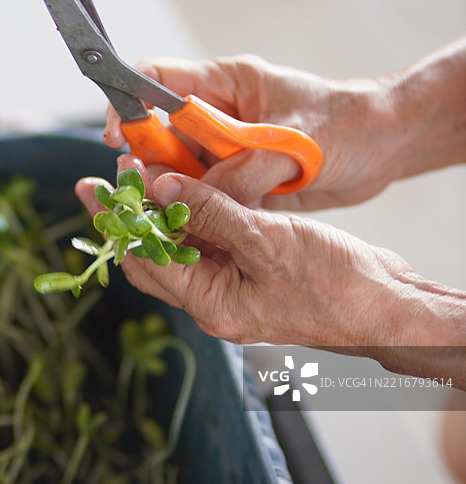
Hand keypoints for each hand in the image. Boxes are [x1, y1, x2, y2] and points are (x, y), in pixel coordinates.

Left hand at [76, 157, 465, 385]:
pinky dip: (193, 216)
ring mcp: (233, 288)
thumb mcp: (267, 242)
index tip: (94, 188)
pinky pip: (209, 244)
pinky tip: (183, 189)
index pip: (145, 261)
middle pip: (154, 257)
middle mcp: (214, 300)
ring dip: (159, 214)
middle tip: (103, 181)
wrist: (389, 307)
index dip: (118, 223)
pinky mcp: (251, 273)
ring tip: (138, 176)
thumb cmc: (337, 285)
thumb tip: (159, 189)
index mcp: (210, 304)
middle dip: (127, 219)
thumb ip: (210, 213)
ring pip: (180, 248)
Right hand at [104, 55, 403, 209]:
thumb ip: (246, 171)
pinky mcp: (238, 182)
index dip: (130, 106)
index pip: (157, 81)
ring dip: (170, 197)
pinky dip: (197, 215)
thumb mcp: (296, 143)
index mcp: (225, 85)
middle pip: (160, 137)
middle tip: (140, 194)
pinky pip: (205, 199)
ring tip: (163, 219)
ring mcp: (226, 152)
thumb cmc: (348, 124)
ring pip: (179, 174)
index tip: (118, 139)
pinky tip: (189, 232)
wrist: (386, 147)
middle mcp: (217, 118)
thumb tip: (202, 201)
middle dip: (147, 166)